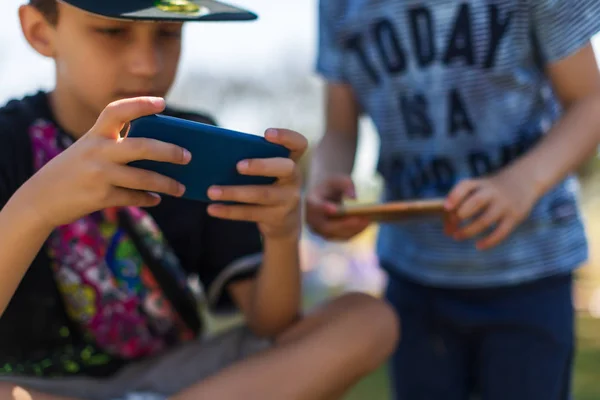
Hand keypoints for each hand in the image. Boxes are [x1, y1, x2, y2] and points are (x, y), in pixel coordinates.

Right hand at [18, 97, 190, 228]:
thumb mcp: (87, 150)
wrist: (39, 199)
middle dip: (170, 151)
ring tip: (182, 188)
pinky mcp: (100, 196)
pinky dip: (148, 198)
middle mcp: (97, 151)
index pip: (117, 111)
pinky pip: (134, 197)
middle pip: (142, 147)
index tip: (162, 103)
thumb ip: (114, 145)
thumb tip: (159, 150)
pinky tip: (157, 199)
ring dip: (167, 184)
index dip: (140, 104)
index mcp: (94, 135)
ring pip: (144, 178)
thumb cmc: (72, 171)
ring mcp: (99, 174)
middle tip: (188, 156)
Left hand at [206, 129, 307, 240]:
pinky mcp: (277, 218)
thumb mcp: (268, 171)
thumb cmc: (267, 185)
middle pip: (285, 168)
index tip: (266, 134)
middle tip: (238, 166)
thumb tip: (218, 154)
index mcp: (291, 161)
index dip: (286, 137)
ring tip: (211, 191)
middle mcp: (294, 179)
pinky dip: (230, 211)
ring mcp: (288, 200)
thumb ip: (253, 159)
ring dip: (235, 192)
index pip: (299, 144)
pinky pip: (251, 213)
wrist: (284, 222)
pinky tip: (212, 208)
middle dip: (261, 166)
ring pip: (262, 194)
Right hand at [305, 175, 369, 240]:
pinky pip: (343, 237)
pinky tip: (367, 224)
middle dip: (345, 224)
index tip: (335, 209)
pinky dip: (355, 231)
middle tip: (361, 219)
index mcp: (310, 203)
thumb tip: (354, 198)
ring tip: (368, 221)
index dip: (323, 209)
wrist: (327, 195)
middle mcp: (312, 220)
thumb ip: (346, 185)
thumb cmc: (333, 185)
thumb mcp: (339, 179)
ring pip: (336, 234)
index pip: (315, 208)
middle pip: (327, 226)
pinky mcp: (330, 236)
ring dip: (353, 229)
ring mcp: (320, 231)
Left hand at [444, 169, 537, 249]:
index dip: (455, 196)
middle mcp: (492, 192)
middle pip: (476, 201)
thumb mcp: (478, 189)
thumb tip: (447, 231)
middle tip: (452, 224)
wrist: (524, 181)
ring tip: (457, 236)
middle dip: (460, 215)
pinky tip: (478, 246)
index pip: (466, 186)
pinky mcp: (515, 217)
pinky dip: (489, 241)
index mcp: (480, 183)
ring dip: (469, 230)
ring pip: (485, 220)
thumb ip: (461, 206)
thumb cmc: (490, 191)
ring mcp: (504, 204)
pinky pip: (501, 232)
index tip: (446, 207)